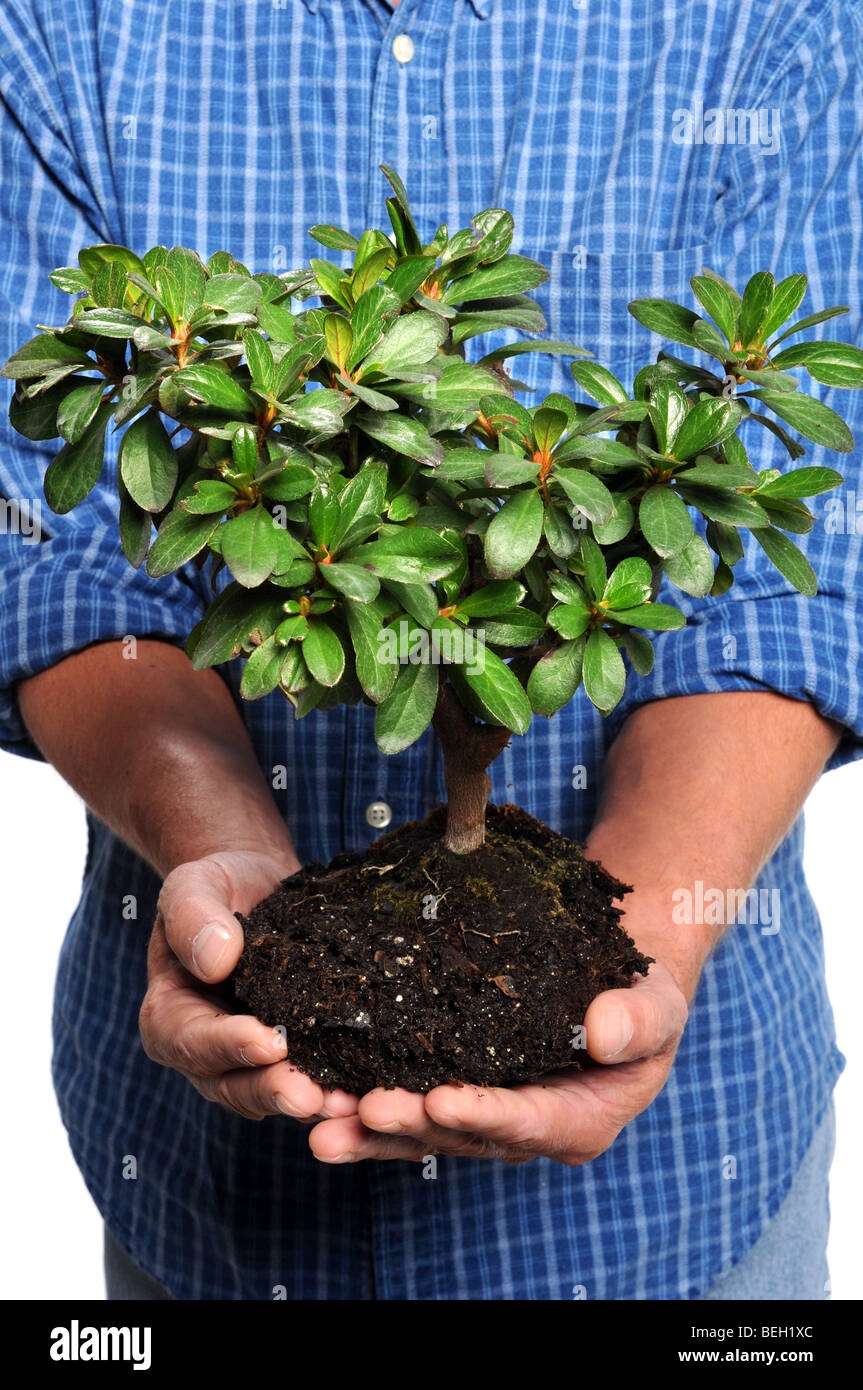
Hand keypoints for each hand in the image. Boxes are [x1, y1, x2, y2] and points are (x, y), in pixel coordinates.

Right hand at [139, 849, 359, 1122]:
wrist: (257, 887)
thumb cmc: (217, 887)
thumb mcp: (194, 887)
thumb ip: (192, 917)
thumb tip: (217, 959)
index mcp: (170, 1017)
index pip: (193, 1041)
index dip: (231, 1045)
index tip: (271, 1041)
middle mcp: (207, 1053)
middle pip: (234, 1084)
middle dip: (275, 1089)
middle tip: (311, 1097)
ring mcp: (251, 1061)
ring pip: (276, 1092)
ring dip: (311, 1100)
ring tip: (348, 1103)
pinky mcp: (294, 1056)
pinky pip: (313, 1078)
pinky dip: (338, 1087)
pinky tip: (369, 1088)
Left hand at [307, 961, 686, 1164]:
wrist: (614, 979)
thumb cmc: (642, 995)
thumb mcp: (659, 1003)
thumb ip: (640, 1020)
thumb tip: (604, 1031)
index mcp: (578, 1121)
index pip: (528, 1123)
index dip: (484, 1114)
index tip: (440, 1100)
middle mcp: (525, 1130)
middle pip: (462, 1133)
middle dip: (408, 1124)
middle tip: (357, 1112)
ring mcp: (486, 1112)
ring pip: (423, 1127)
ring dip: (368, 1126)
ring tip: (316, 1118)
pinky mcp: (456, 1088)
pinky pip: (407, 1099)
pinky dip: (363, 1101)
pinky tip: (318, 1095)